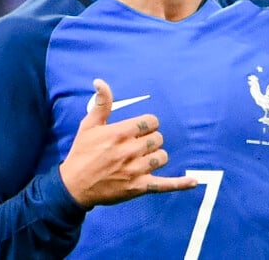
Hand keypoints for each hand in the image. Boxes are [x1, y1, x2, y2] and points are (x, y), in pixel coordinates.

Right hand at [59, 78, 196, 207]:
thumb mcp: (89, 124)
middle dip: (151, 139)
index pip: (150, 122)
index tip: (140, 128)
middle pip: (157, 138)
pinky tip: (193, 181)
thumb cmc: (82, 152)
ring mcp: (136, 170)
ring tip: (144, 157)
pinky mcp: (139, 187)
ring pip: (162, 157)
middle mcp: (130, 150)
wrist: (74, 186)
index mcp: (120, 133)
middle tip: (139, 144)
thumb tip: (100, 81)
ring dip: (156, 155)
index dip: (148, 124)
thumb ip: (101, 102)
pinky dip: (180, 183)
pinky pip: (165, 185)